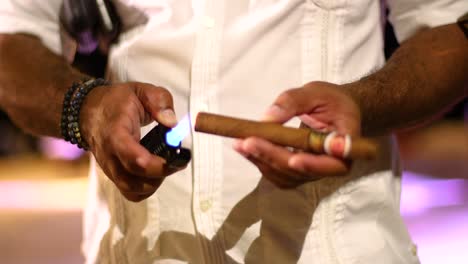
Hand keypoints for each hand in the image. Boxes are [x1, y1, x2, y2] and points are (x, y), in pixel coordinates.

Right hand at [80, 82, 182, 201]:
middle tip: (175, 161)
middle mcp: (110, 156)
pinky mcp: (113, 175)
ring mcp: (110, 169)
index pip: (133, 159)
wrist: (88, 111)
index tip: (176, 158)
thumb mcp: (140, 91)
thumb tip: (172, 123)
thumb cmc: (117, 101)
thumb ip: (159, 101)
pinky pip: (130, 192)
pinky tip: (155, 171)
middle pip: (133, 183)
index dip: (157, 165)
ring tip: (165, 165)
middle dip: (160, 177)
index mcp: (116, 134)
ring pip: (132, 192)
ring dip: (154, 184)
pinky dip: (146, 188)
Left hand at [233, 81, 360, 187]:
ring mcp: (313, 171)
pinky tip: (244, 148)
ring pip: (285, 176)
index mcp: (345, 146)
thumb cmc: (331, 100)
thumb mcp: (316, 92)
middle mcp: (330, 165)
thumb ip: (294, 100)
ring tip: (239, 143)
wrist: (335, 111)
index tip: (293, 158)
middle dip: (273, 156)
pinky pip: (277, 173)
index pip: (333, 163)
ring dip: (261, 160)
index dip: (313, 165)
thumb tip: (269, 117)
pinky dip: (259, 161)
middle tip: (248, 141)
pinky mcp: (297, 172)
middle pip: (301, 171)